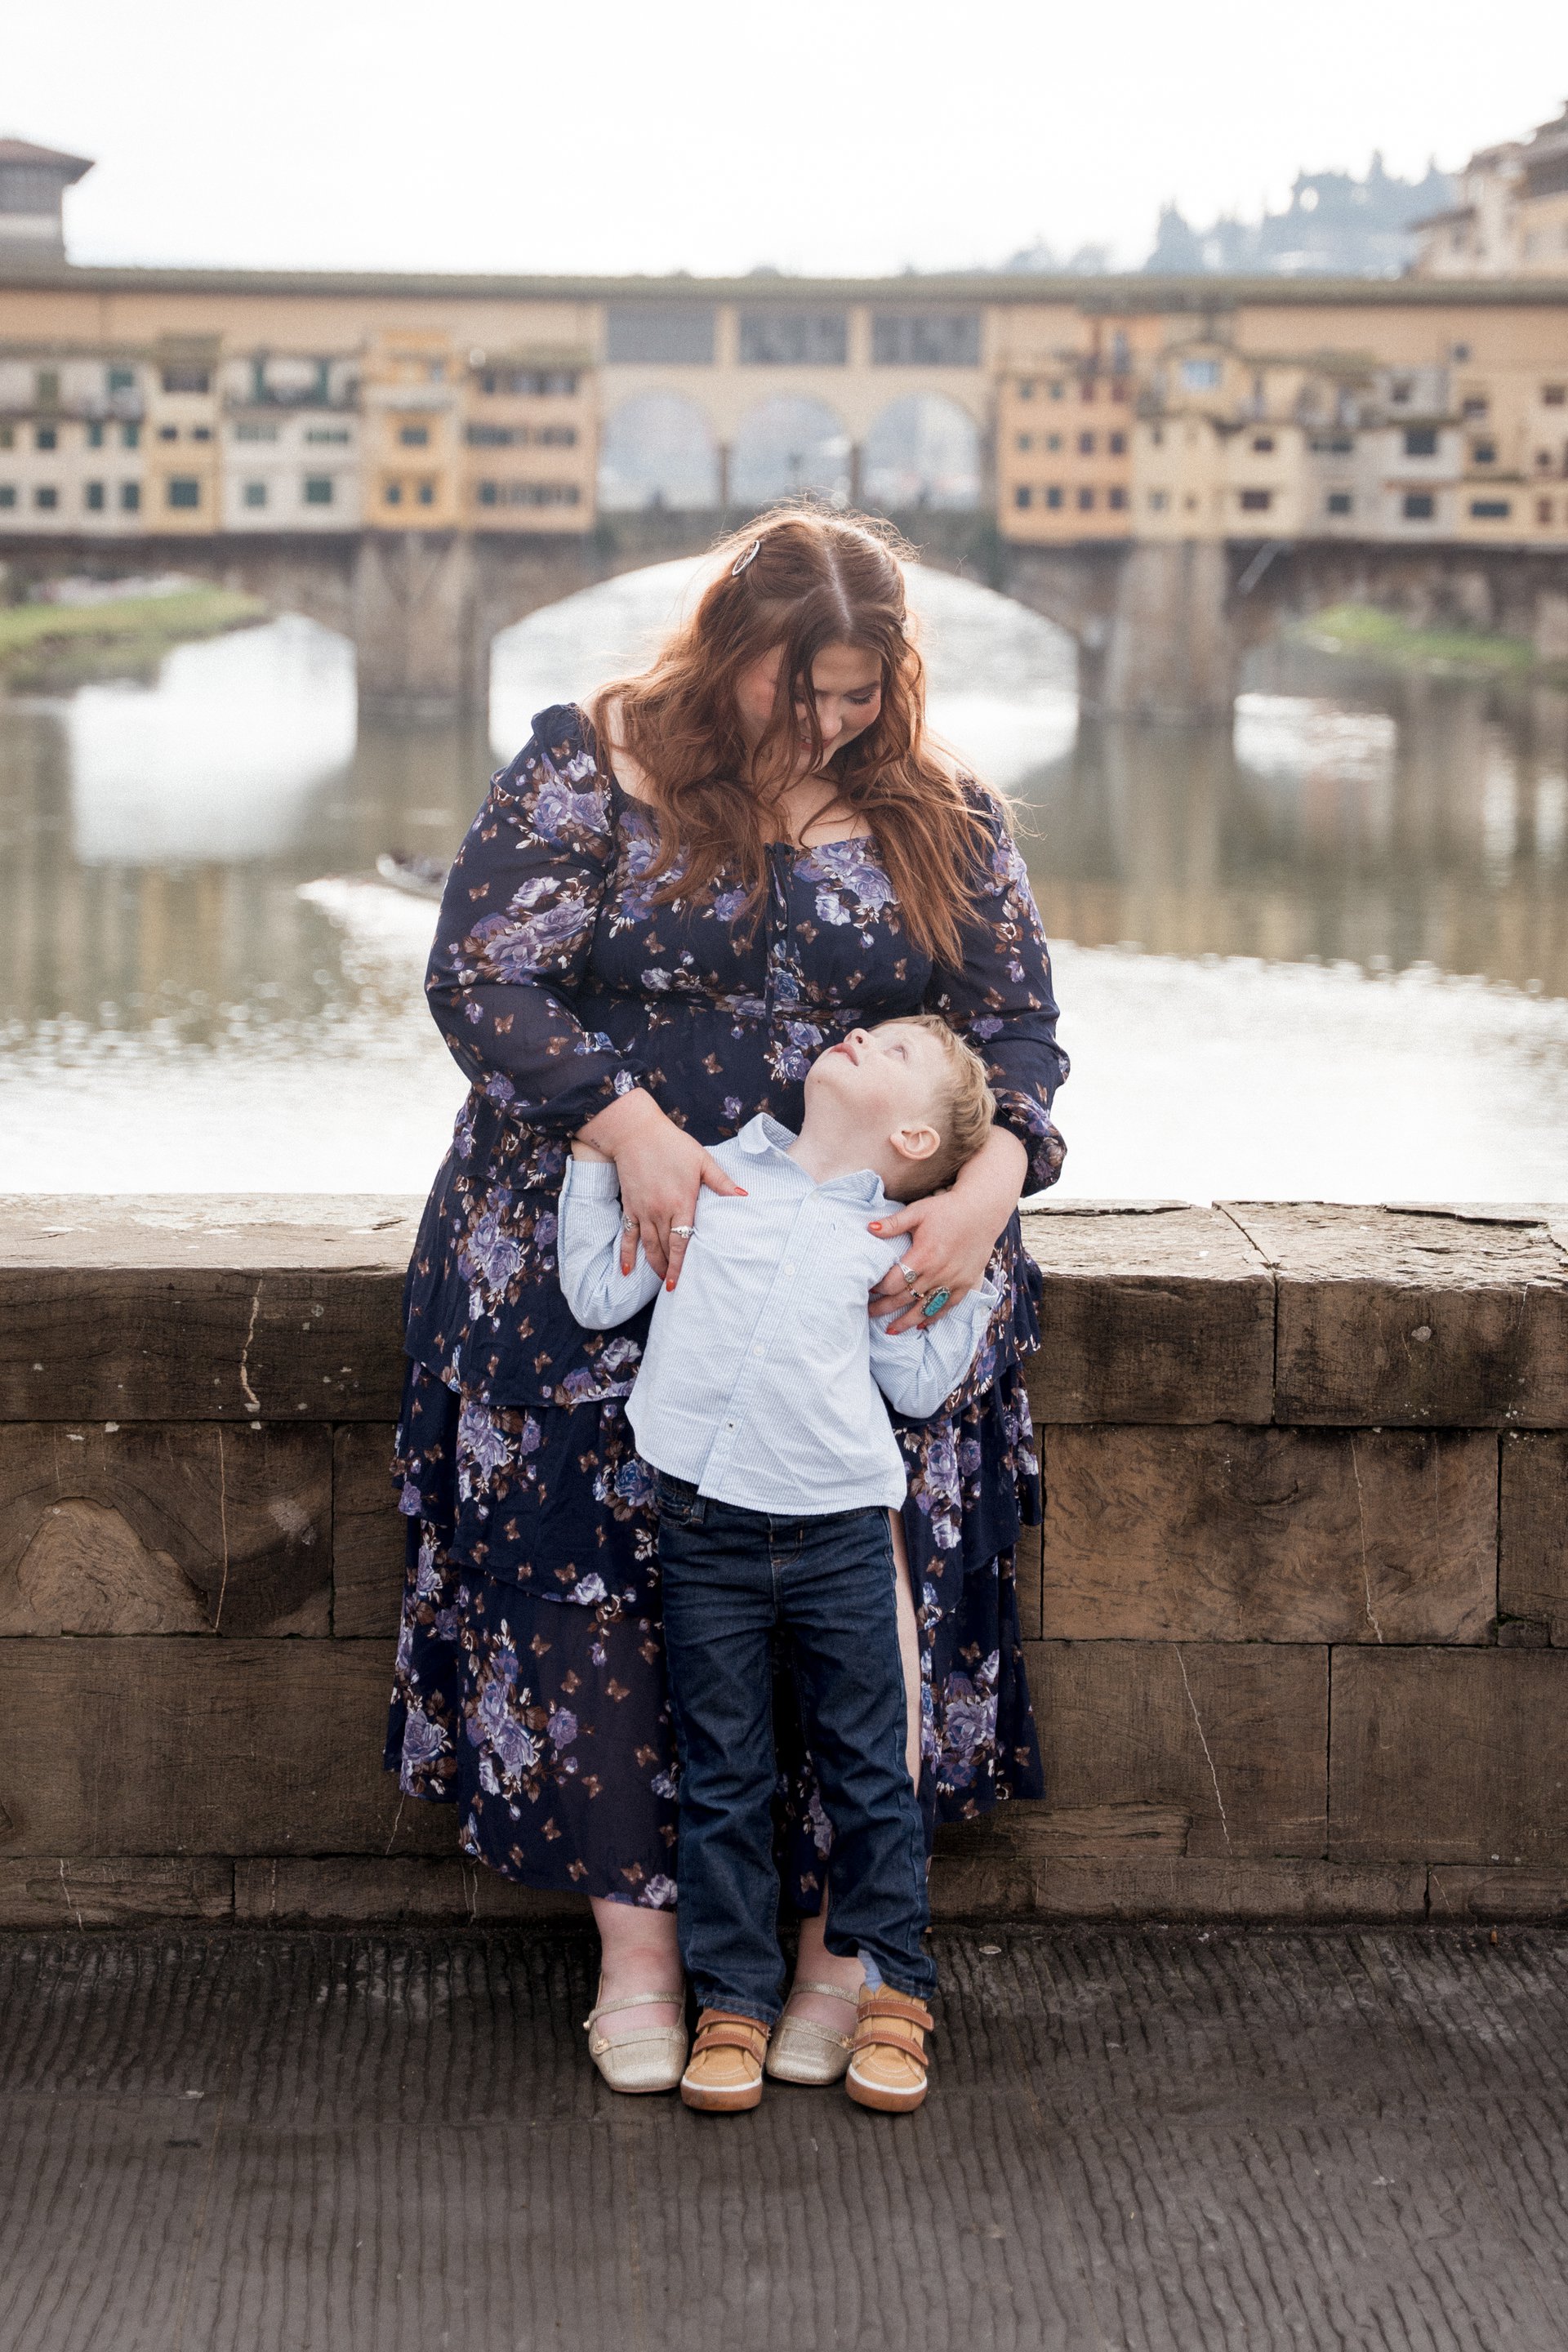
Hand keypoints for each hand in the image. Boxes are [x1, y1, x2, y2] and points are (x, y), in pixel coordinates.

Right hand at [577, 1089, 744, 1285]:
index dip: (681, 1264)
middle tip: (672, 1286)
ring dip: (653, 1264)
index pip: (682, 1241)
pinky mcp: (630, 1206)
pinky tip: (627, 1269)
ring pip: (648, 1245)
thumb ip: (721, 1181)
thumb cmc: (671, 1144)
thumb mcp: (701, 1160)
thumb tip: (743, 1194)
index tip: (680, 1281)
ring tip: (659, 1279)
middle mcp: (660, 1211)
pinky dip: (627, 1253)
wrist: (635, 1133)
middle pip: (665, 1247)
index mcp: (681, 1202)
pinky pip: (628, 1235)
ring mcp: (643, 1210)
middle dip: (668, 1269)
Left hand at [867, 1127, 1025, 1333]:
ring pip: (924, 1308)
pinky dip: (933, 1317)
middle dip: (884, 1308)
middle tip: (868, 1313)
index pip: (894, 1281)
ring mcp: (953, 1281)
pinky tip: (921, 1324)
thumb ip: (893, 1223)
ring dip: (906, 1321)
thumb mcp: (918, 1211)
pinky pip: (946, 1307)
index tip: (868, 1289)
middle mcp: (938, 1273)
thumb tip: (869, 1229)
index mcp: (923, 1256)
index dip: (878, 1288)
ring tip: (890, 1330)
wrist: (982, 1212)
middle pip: (905, 1298)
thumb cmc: (947, 1209)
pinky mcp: (965, 1284)